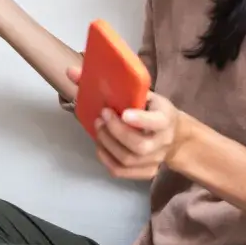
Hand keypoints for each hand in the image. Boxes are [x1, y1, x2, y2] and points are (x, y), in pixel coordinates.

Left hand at [65, 66, 182, 180]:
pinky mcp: (146, 172)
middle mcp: (163, 142)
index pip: (158, 122)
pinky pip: (121, 171)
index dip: (140, 120)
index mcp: (166, 118)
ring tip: (99, 128)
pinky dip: (105, 158)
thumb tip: (71, 72)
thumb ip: (115, 83)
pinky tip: (101, 145)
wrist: (174, 135)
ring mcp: (155, 159)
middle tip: (102, 117)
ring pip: (127, 159)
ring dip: (107, 143)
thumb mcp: (143, 93)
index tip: (123, 113)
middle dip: (115, 132)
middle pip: (139, 145)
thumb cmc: (153, 109)